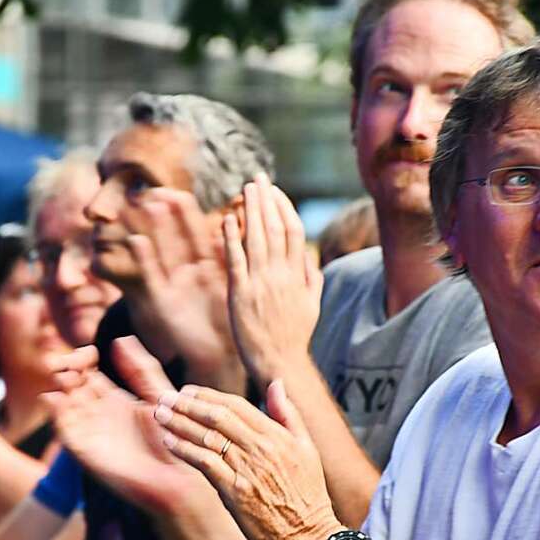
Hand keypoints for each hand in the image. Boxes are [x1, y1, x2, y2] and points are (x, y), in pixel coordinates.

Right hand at [44, 335, 212, 515]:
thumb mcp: (159, 395)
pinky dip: (55, 413)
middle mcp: (97, 413)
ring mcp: (89, 431)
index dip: (82, 357)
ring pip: (61, 402)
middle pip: (69, 383)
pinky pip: (64, 430)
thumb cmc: (174, 439)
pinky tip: (55, 398)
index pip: (86, 370)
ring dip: (57, 387)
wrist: (180, 476)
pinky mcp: (85, 451)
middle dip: (63, 368)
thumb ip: (141, 369)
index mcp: (113, 398)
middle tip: (70, 363)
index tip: (89, 352)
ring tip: (65, 376)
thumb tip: (120, 339)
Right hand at [128, 188, 244, 391]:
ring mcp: (175, 285)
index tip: (183, 189)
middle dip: (169, 214)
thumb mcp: (232, 287)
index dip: (191, 214)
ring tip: (148, 204)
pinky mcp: (164, 302)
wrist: (219, 356)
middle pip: (177, 237)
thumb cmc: (226, 322)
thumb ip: (231, 259)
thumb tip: (238, 228)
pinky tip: (137, 242)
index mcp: (208, 267)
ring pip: (163, 251)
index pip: (198, 233)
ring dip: (156, 229)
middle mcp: (189, 273)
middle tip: (159, 187)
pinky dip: (145, 261)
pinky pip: (153, 278)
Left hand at [155, 379, 341, 539]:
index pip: (236, 405)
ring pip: (207, 437)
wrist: (310, 539)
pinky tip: (169, 442)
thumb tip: (276, 384)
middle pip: (217, 417)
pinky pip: (204, 463)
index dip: (208, 395)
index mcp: (277, 436)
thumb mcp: (307, 449)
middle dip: (187, 404)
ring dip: (180, 423)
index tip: (188, 390)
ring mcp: (247, 470)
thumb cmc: (308, 497)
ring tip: (160, 415)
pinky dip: (185, 450)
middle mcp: (261, 448)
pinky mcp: (235, 492)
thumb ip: (288, 415)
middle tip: (164, 397)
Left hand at [224, 173, 321, 384]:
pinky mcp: (241, 294)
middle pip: (275, 227)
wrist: (279, 361)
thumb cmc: (295, 336)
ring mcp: (261, 283)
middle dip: (267, 200)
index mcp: (298, 275)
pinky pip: (236, 260)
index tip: (274, 191)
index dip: (284, 207)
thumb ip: (312, 280)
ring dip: (252, 210)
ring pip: (257, 238)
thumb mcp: (312, 306)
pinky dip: (232, 238)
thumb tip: (311, 261)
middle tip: (258, 177)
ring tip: (245, 189)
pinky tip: (227, 218)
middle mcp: (281, 274)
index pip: (293, 231)